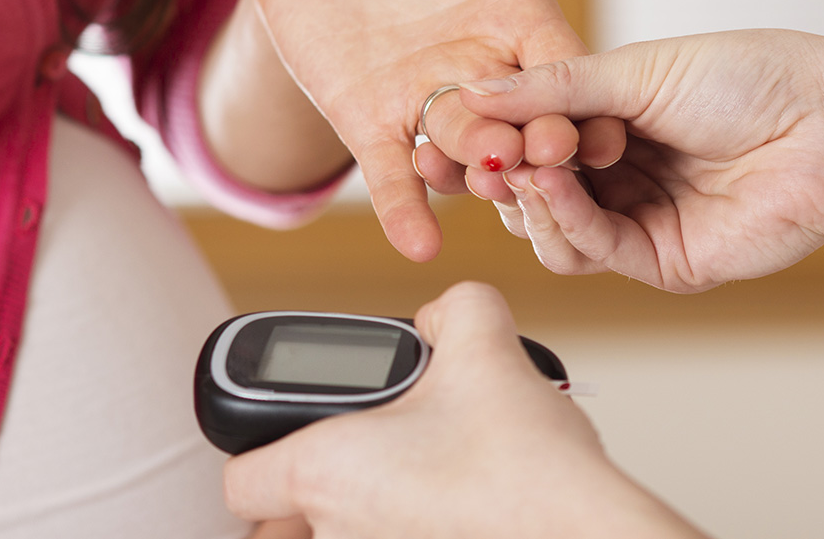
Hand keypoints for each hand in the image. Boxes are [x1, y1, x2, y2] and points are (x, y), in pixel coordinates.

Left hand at [223, 282, 702, 538]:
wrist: (584, 532)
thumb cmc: (525, 464)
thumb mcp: (485, 345)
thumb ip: (451, 307)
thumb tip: (441, 318)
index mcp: (323, 471)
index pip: (239, 482)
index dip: (258, 451)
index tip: (299, 432)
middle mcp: (336, 533)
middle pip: (298, 513)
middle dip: (338, 473)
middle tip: (392, 446)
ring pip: (351, 531)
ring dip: (380, 503)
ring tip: (439, 475)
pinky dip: (416, 523)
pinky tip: (464, 506)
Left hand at [253, 0, 647, 260]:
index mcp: (521, 19)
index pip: (568, 70)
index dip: (587, 103)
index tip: (607, 131)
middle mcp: (485, 73)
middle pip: (524, 123)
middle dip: (538, 144)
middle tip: (547, 158)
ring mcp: (430, 105)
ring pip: (466, 154)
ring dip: (479, 174)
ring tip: (485, 184)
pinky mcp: (373, 125)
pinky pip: (394, 176)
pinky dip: (407, 210)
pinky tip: (417, 242)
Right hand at [461, 31, 823, 291]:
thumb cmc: (753, 80)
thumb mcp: (635, 70)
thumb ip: (551, 89)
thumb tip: (472, 91)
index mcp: (613, 121)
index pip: (531, 138)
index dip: (496, 134)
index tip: (464, 119)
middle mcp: (621, 174)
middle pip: (532, 191)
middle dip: (504, 172)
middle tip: (485, 152)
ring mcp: (640, 220)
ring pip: (553, 232)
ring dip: (529, 200)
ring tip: (522, 167)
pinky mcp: (662, 261)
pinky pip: (594, 251)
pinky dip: (564, 219)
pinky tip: (550, 185)